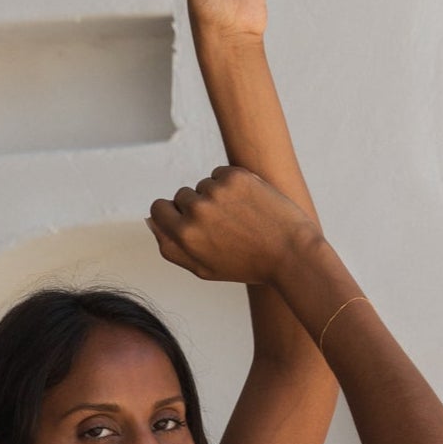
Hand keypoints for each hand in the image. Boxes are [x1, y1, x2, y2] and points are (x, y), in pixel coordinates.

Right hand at [148, 163, 317, 285]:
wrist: (290, 253)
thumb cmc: (247, 265)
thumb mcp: (204, 268)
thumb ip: (172, 247)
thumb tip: (152, 221)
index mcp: (184, 236)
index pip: (158, 208)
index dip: (171, 213)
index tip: (187, 220)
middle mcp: (196, 212)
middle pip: (181, 196)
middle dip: (196, 207)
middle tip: (224, 227)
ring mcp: (215, 192)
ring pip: (203, 185)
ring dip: (217, 197)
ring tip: (241, 219)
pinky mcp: (235, 176)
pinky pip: (220, 174)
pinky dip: (232, 185)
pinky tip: (249, 205)